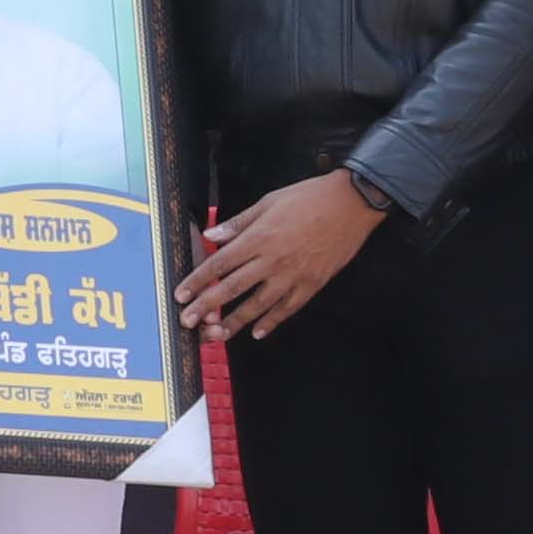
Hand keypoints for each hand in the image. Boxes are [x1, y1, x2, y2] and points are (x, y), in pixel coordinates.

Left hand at [185, 170, 388, 342]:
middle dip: (206, 307)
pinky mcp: (312, 284)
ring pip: (257, 305)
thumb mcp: (269, 202)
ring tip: (216, 335)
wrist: (351, 203)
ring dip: (234, 322)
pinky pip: (287, 308)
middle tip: (187, 322)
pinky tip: (257, 332)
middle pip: (231, 288)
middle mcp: (271, 260)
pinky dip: (271, 322)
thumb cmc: (309, 197)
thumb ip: (238, 223)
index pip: (219, 264)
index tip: (181, 295)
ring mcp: (292, 275)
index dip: (198, 281)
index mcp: (258, 237)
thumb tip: (211, 235)